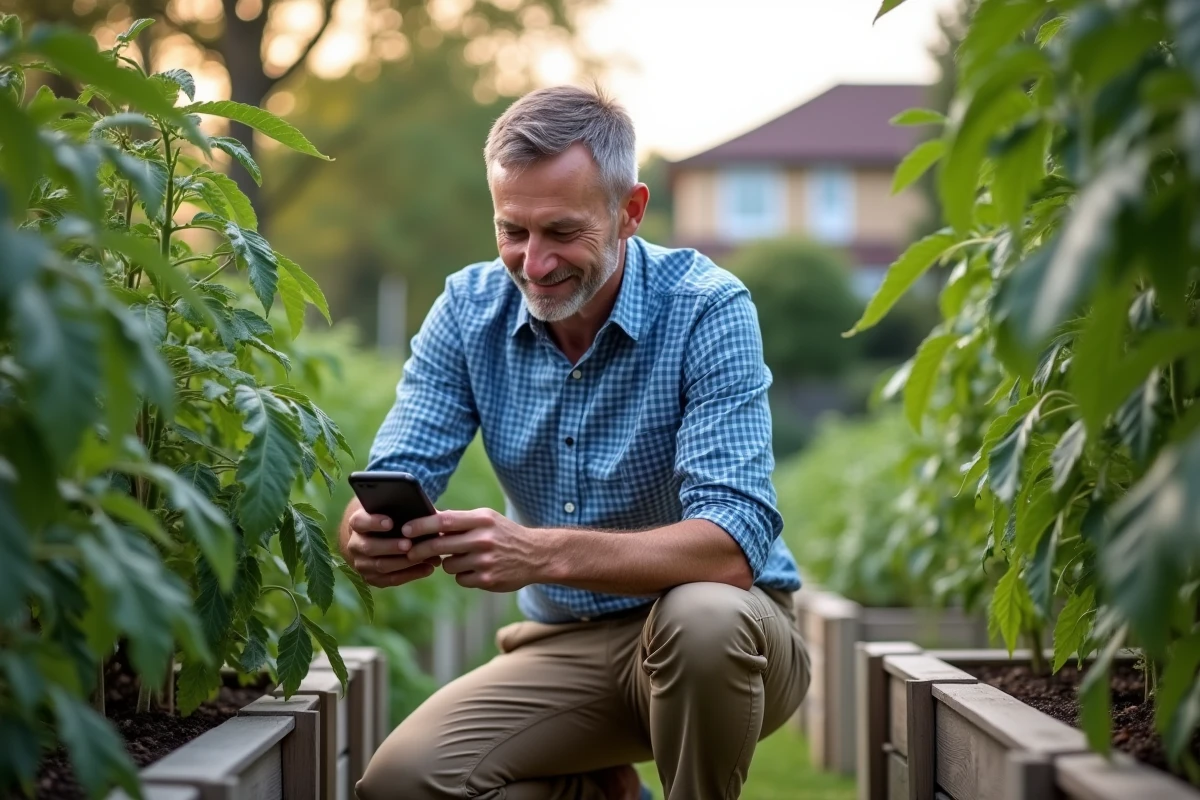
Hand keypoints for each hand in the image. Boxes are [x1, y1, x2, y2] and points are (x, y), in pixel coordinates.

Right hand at [345, 509, 442, 587]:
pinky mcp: (372, 578)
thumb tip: (427, 515)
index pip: (359, 522)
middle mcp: (355, 544)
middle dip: (390, 546)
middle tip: (409, 544)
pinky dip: (411, 574)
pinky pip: (391, 579)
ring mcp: (361, 563)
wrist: (378, 539)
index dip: (373, 522)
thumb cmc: (393, 520)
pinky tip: (427, 568)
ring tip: (424, 557)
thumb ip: (405, 511)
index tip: (390, 522)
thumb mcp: (394, 512)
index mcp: (358, 524)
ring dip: (403, 562)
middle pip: (370, 547)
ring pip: (380, 565)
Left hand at [403, 508, 550, 591]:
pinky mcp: (488, 580)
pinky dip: (464, 575)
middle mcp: (483, 539)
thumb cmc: (504, 534)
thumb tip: (427, 517)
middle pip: (440, 545)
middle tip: (410, 551)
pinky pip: (461, 579)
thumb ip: (460, 519)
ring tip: (465, 558)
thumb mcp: (487, 519)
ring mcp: (485, 561)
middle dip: (421, 549)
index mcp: (482, 520)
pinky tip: (477, 569)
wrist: (536, 555)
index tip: (405, 529)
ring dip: (449, 563)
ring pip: (449, 565)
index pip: (444, 520)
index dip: (421, 525)